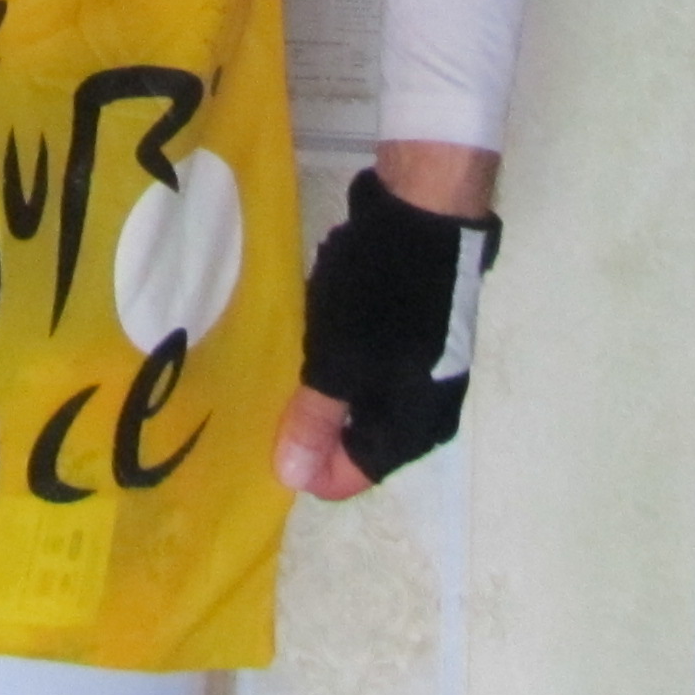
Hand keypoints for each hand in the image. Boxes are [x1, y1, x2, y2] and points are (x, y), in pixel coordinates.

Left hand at [278, 152, 502, 493]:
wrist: (427, 213)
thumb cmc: (382, 296)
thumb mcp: (339, 362)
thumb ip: (316, 421)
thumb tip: (292, 481)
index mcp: (414, 428)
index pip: (353, 477)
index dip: (307, 466)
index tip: (265, 439)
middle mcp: (429, 411)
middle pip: (361, 442)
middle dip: (314, 429)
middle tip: (268, 401)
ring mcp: (429, 371)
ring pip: (366, 403)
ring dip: (327, 392)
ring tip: (286, 368)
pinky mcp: (421, 335)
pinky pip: (376, 370)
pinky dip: (344, 363)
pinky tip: (318, 337)